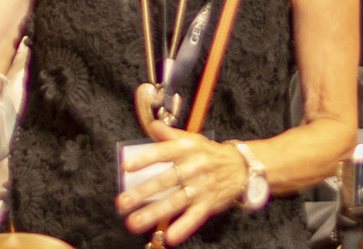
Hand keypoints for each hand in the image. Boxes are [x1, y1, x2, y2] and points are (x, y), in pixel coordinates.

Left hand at [115, 85, 246, 245]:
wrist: (240, 167)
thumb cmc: (209, 153)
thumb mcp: (191, 138)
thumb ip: (169, 134)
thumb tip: (151, 126)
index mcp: (187, 148)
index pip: (163, 152)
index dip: (145, 159)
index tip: (126, 167)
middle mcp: (194, 166)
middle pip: (166, 180)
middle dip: (142, 192)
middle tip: (122, 203)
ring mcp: (202, 186)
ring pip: (175, 201)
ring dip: (154, 213)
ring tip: (134, 222)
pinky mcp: (209, 204)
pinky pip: (194, 217)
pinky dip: (182, 227)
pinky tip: (168, 236)